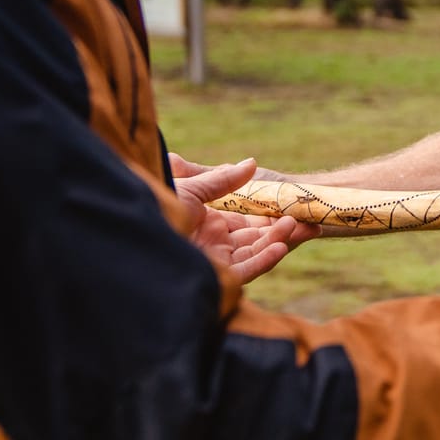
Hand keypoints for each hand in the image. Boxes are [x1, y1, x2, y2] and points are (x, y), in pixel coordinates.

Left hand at [170, 154, 314, 284]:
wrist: (130, 231)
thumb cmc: (156, 204)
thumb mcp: (192, 186)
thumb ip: (222, 178)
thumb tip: (250, 163)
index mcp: (210, 224)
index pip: (249, 222)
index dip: (273, 216)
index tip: (298, 210)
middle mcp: (215, 244)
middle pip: (257, 238)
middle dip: (283, 230)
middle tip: (308, 220)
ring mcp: (216, 260)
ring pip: (255, 251)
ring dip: (277, 240)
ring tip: (298, 226)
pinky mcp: (215, 276)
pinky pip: (245, 270)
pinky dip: (264, 259)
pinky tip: (281, 246)